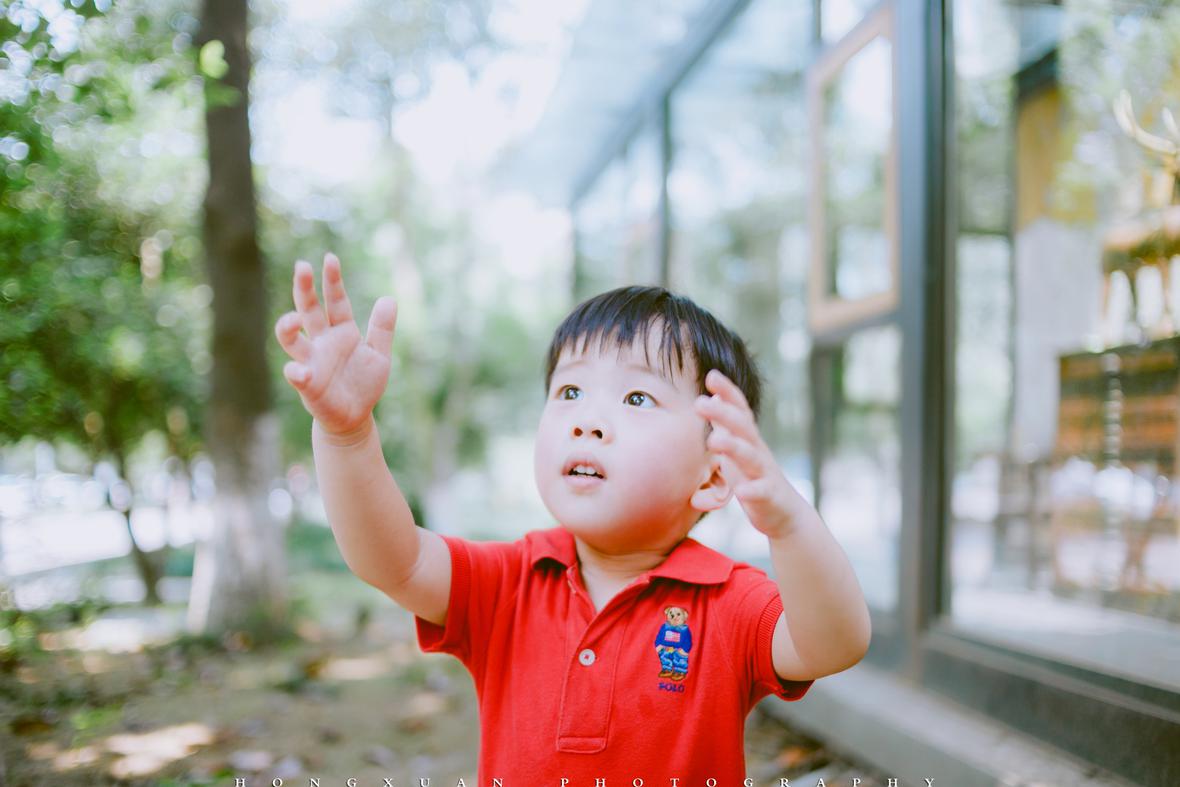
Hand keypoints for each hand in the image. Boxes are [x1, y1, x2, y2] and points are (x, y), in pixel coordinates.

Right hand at [274, 252, 397, 437]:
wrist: (355, 417)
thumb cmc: (364, 384)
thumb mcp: (380, 355)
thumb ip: (382, 329)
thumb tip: (389, 298)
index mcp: (341, 332)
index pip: (335, 301)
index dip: (332, 281)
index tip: (330, 258)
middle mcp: (322, 342)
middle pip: (309, 310)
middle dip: (304, 289)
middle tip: (301, 266)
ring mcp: (312, 362)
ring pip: (292, 340)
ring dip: (288, 327)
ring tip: (293, 318)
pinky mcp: (308, 385)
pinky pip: (297, 375)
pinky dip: (296, 372)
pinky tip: (300, 371)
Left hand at [695, 369, 796, 538]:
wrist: (785, 513)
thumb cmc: (754, 479)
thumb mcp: (736, 451)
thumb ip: (723, 428)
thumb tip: (710, 400)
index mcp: (747, 439)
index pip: (739, 410)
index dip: (728, 392)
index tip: (711, 376)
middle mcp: (757, 450)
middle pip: (742, 427)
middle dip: (723, 413)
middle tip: (699, 402)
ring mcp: (765, 472)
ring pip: (750, 456)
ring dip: (732, 446)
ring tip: (713, 441)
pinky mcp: (769, 496)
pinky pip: (761, 492)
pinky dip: (751, 491)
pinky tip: (741, 492)